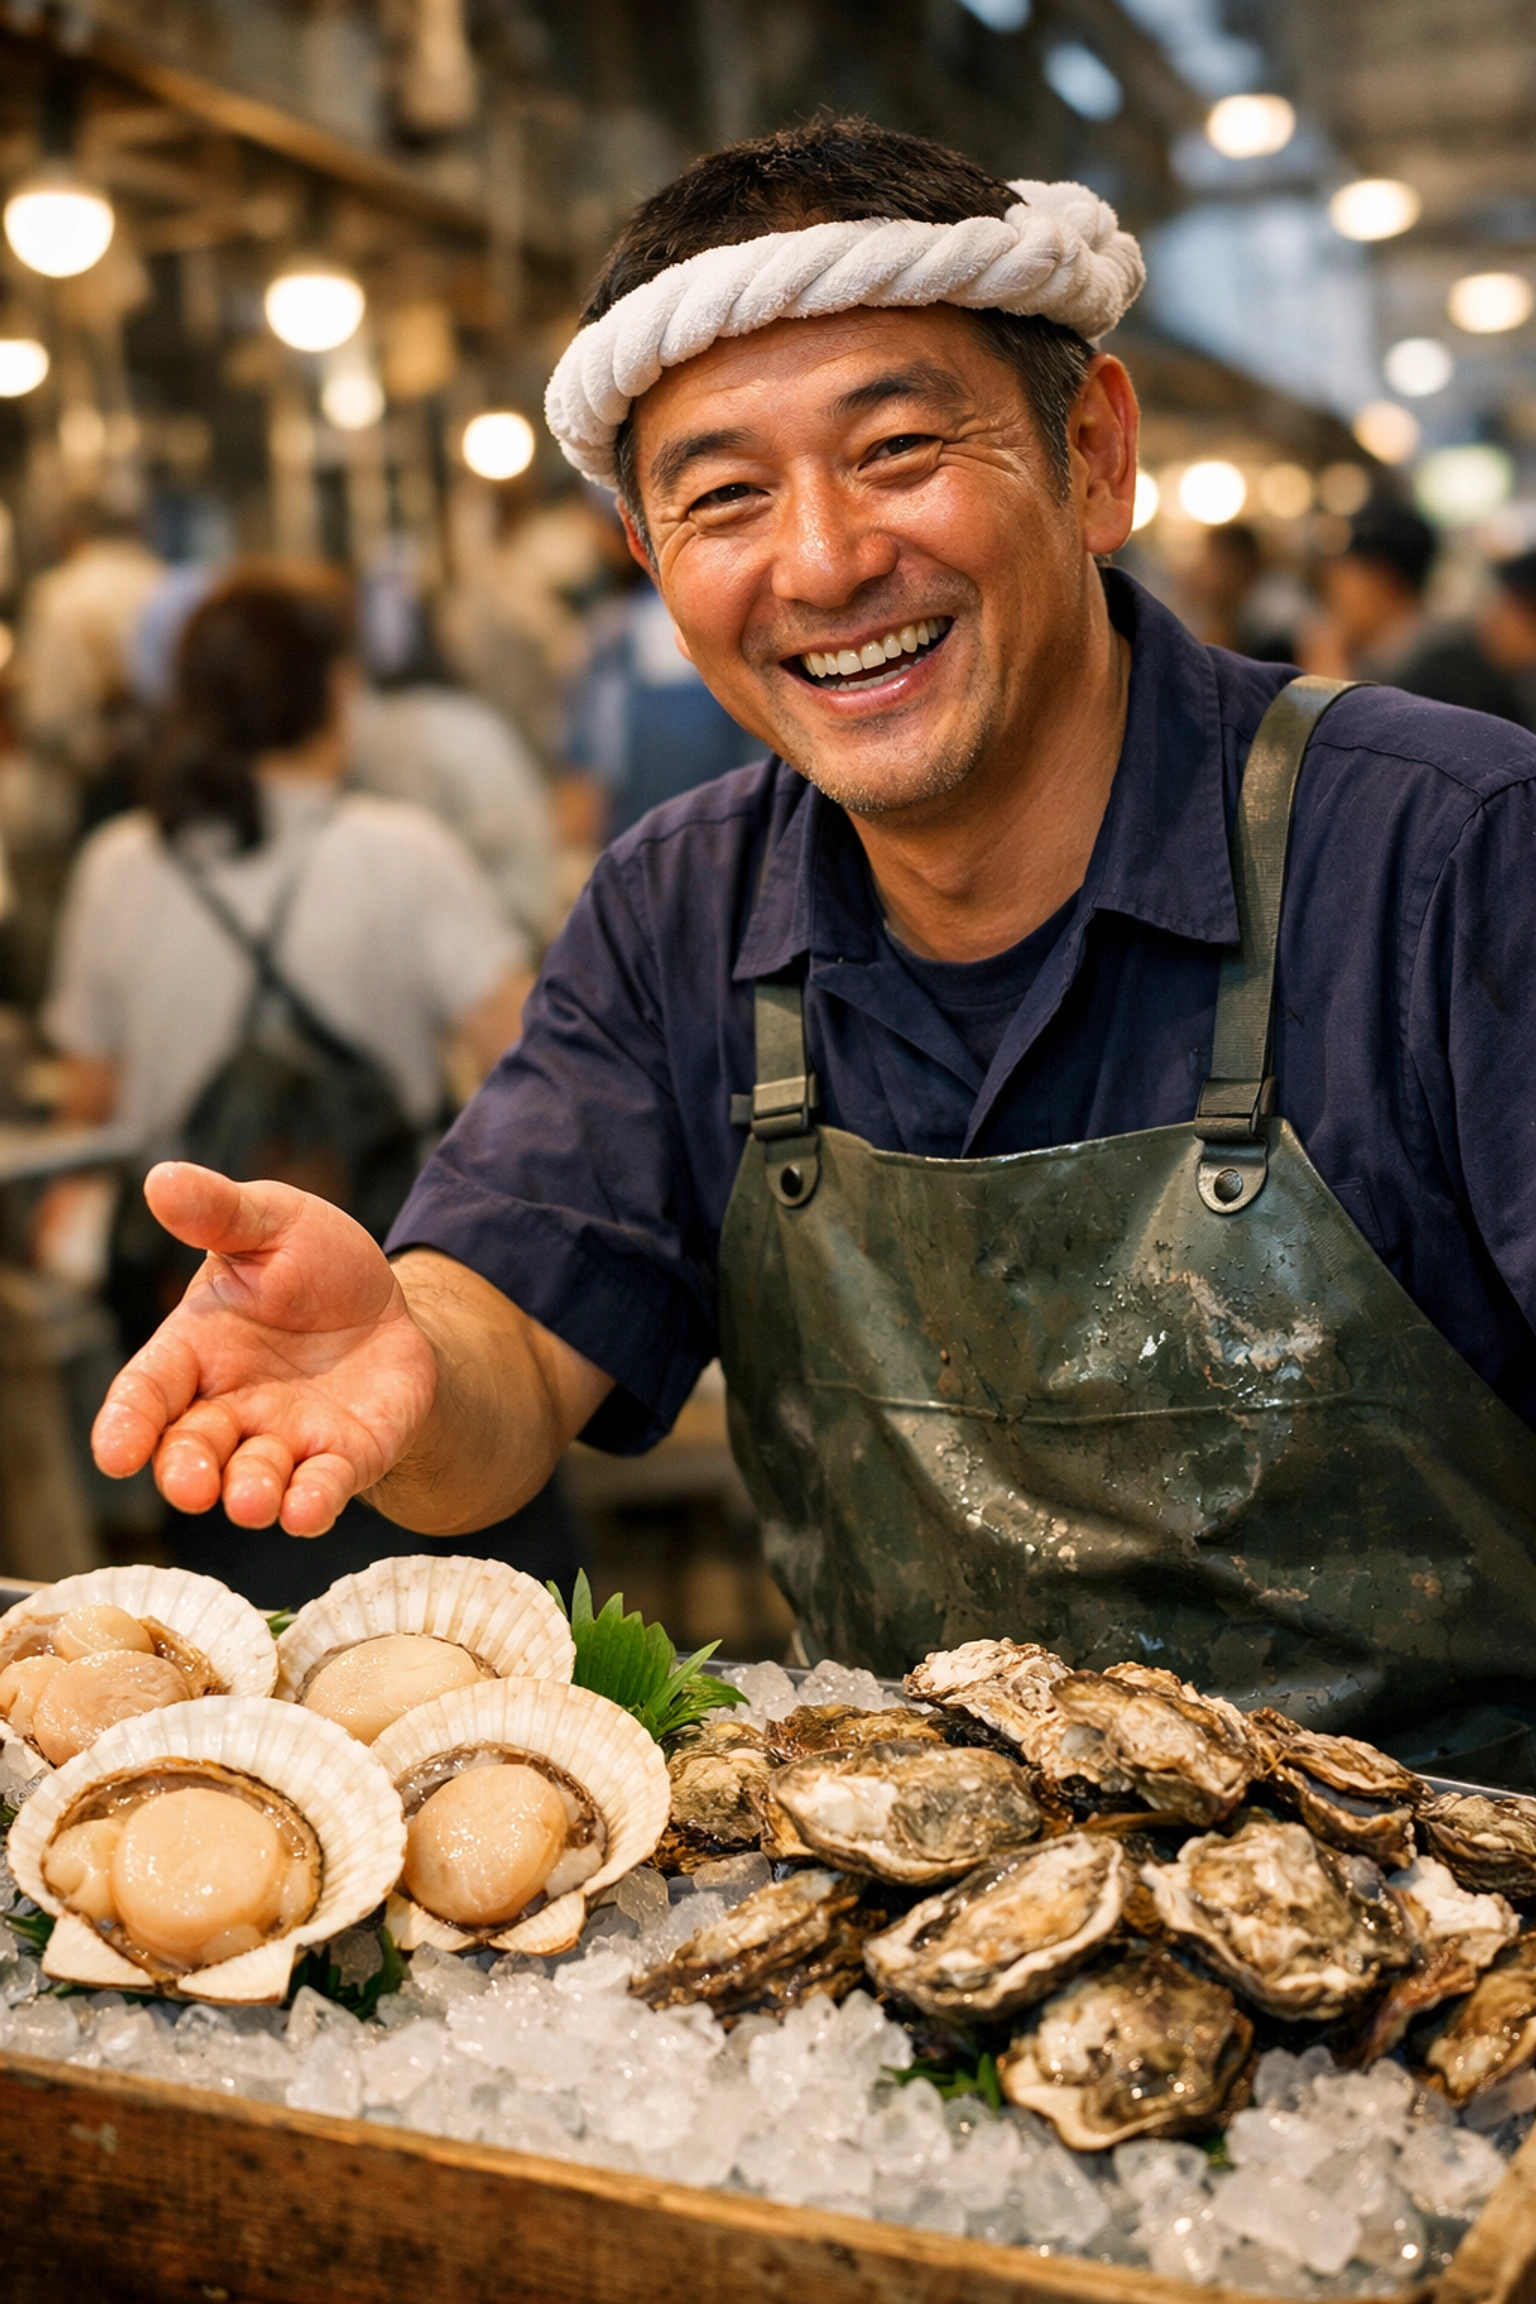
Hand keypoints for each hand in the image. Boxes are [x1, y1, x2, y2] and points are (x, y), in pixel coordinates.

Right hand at [92, 1164, 438, 1535]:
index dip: (126, 1424)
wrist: (392, 1305)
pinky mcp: (343, 1458)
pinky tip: (307, 1511)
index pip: (146, 1392)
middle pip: (190, 1450)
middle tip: (190, 1483)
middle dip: (185, 1470)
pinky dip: (311, 1505)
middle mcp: (231, 1406)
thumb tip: (163, 1180)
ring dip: (248, 1495)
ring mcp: (286, 1439)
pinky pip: (320, 1489)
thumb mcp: (274, 1222)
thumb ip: (221, 1213)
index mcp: (196, 1349)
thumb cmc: (314, 1266)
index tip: (113, 1453)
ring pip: (253, 1481)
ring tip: (251, 1499)